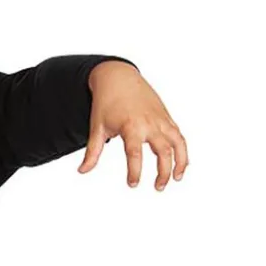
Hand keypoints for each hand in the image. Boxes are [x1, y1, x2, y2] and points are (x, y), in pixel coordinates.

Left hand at [78, 61, 188, 190]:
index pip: (135, 153)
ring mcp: (160, 119)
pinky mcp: (166, 116)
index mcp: (131, 126)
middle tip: (157, 188)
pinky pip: (178, 135)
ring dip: (180, 162)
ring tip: (176, 179)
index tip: (133, 184)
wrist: (118, 77)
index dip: (135, 171)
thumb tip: (82, 171)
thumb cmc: (106, 103)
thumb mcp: (97, 128)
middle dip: (163, 172)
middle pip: (163, 151)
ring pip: (177, 143)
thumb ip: (92, 152)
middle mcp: (149, 123)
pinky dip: (182, 150)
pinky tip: (180, 164)